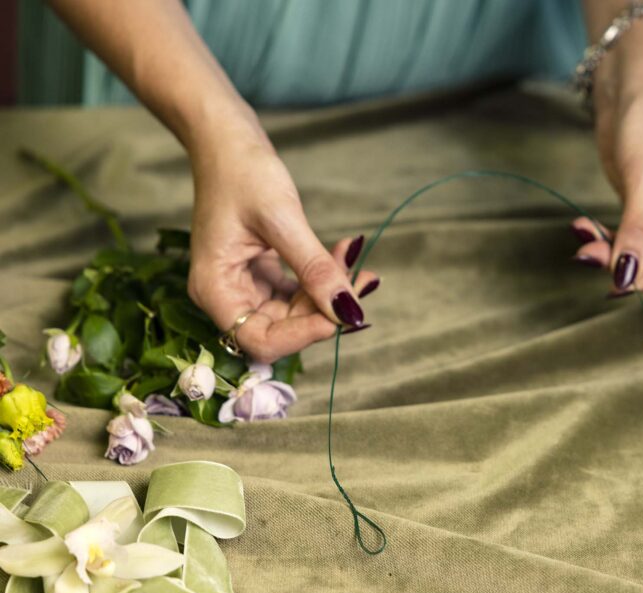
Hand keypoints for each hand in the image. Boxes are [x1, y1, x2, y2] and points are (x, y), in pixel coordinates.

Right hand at [186, 133, 378, 362]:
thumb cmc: (242, 172)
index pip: (260, 339)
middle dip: (324, 310)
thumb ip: (315, 269)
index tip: (342, 314)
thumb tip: (349, 312)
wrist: (226, 139)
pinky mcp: (260, 274)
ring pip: (295, 312)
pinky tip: (344, 255)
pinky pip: (296, 291)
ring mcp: (244, 285)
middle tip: (362, 281)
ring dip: (329, 294)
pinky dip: (322, 279)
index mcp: (215, 289)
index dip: (302, 335)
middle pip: (281, 329)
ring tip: (358, 264)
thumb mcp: (282, 220)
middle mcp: (226, 295)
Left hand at [573, 83, 642, 292]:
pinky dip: (607, 242)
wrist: (630, 93)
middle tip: (590, 256)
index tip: (624, 281)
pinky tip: (584, 228)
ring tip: (584, 243)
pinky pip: (631, 246)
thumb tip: (625, 279)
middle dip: (630, 266)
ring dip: (613, 256)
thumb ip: (638, 232)